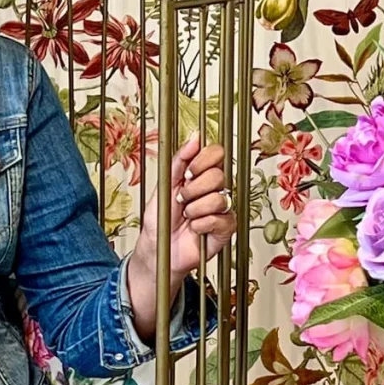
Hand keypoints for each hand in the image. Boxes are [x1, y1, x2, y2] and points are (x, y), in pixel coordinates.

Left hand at [136, 131, 235, 281]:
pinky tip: (195, 228)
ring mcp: (223, 209)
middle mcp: (216, 189)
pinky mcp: (226, 229)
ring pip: (219, 198)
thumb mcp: (166, 184)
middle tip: (182, 199)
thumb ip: (181, 160)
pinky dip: (201, 224)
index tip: (187, 173)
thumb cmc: (161, 218)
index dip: (203, 161)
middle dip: (193, 189)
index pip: (217, 154)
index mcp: (202, 175)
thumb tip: (195, 136)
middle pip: (219, 175)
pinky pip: (220, 219)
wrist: (158, 248)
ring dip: (195, 209)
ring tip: (187, 216)